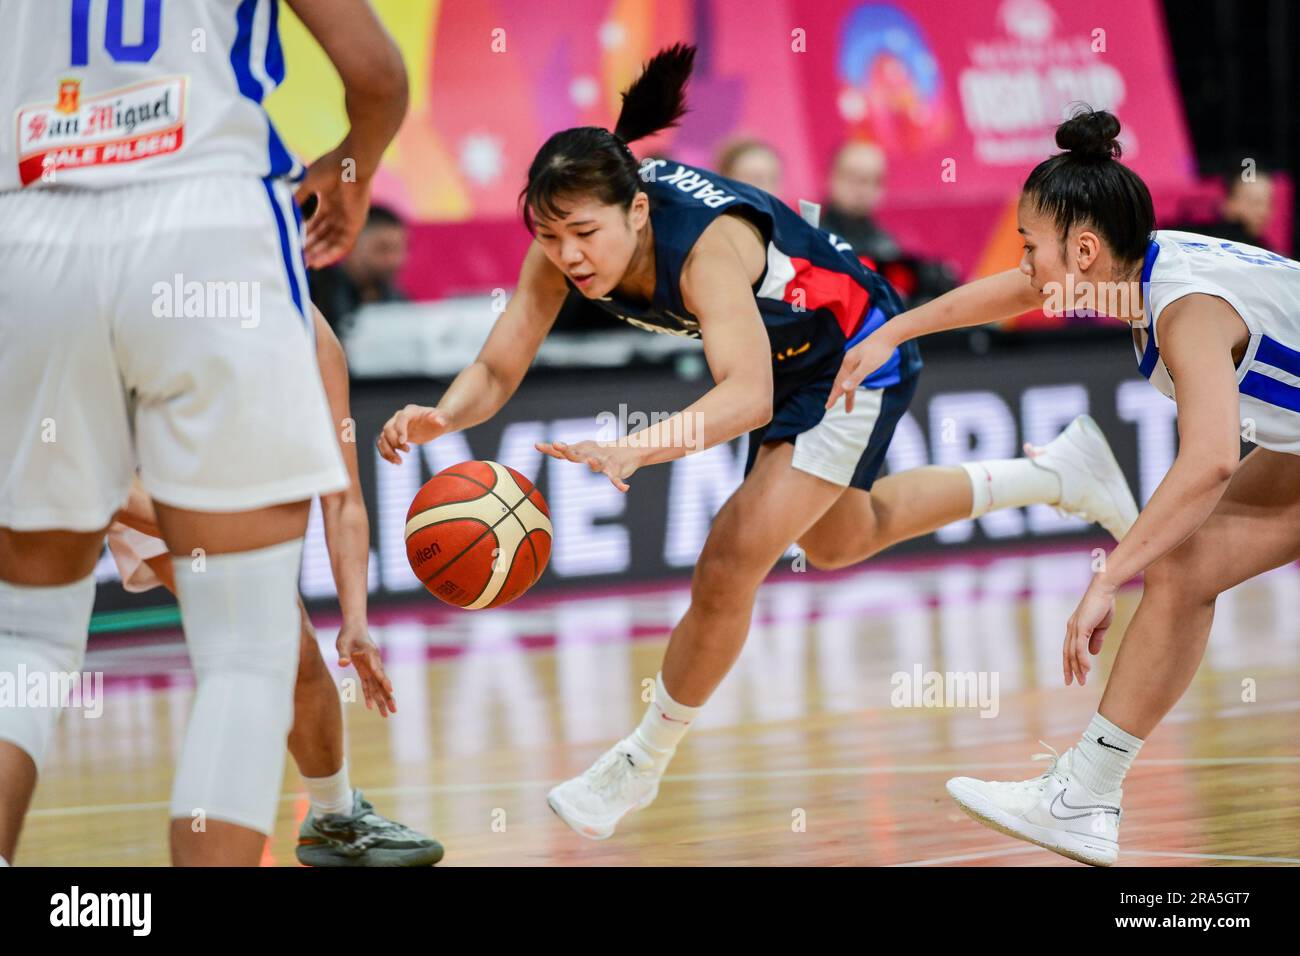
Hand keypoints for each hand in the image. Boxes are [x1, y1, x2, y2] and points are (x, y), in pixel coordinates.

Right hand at [294, 142, 373, 268]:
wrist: (350, 164)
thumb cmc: (330, 167)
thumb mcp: (308, 184)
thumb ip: (298, 197)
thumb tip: (284, 208)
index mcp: (329, 202)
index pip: (315, 223)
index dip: (304, 234)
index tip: (292, 244)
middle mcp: (339, 213)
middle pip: (323, 235)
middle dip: (310, 247)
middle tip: (297, 259)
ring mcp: (347, 219)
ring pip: (331, 242)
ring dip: (319, 253)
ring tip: (305, 264)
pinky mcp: (355, 225)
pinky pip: (343, 245)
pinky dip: (331, 254)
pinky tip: (318, 262)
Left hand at [336, 620, 395, 717]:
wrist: (354, 627)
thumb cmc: (348, 634)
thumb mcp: (343, 643)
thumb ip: (343, 654)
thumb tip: (343, 664)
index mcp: (371, 654)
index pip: (378, 669)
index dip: (383, 680)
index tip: (390, 690)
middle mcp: (374, 663)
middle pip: (382, 682)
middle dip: (388, 697)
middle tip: (394, 710)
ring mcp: (371, 668)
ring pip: (378, 686)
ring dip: (382, 699)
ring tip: (387, 714)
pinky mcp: (366, 671)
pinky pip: (369, 685)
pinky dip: (371, 695)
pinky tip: (372, 706)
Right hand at [378, 405, 451, 463]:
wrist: (437, 423)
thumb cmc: (441, 419)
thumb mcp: (443, 419)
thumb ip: (441, 419)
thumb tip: (440, 422)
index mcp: (410, 411)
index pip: (401, 418)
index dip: (400, 430)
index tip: (403, 442)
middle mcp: (399, 417)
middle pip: (388, 428)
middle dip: (394, 442)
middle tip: (407, 451)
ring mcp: (395, 427)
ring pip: (383, 438)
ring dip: (387, 451)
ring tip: (399, 462)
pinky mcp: (394, 436)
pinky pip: (383, 445)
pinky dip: (386, 454)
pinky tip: (395, 462)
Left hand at [535, 439, 640, 491]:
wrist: (630, 449)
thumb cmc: (601, 452)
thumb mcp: (582, 450)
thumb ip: (562, 452)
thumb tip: (537, 446)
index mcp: (581, 452)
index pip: (563, 452)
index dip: (550, 450)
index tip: (537, 446)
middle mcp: (591, 455)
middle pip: (576, 455)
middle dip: (567, 451)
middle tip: (558, 445)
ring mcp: (604, 462)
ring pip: (597, 464)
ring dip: (594, 463)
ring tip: (592, 462)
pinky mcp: (616, 470)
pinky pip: (616, 478)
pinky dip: (619, 484)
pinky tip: (624, 489)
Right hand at [825, 329, 896, 413]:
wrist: (889, 335)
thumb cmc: (880, 350)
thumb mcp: (868, 366)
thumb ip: (856, 377)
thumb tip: (843, 388)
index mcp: (848, 363)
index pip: (838, 384)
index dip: (833, 396)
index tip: (827, 407)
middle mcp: (849, 361)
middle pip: (840, 381)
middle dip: (837, 395)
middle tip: (830, 407)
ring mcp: (854, 359)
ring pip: (847, 378)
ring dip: (847, 391)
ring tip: (848, 403)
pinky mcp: (861, 358)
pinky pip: (852, 374)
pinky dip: (850, 383)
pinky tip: (852, 384)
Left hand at [1063, 575, 1117, 686]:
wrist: (1105, 590)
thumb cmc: (1103, 605)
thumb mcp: (1100, 626)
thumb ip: (1096, 640)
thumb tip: (1093, 653)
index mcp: (1074, 628)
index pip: (1068, 649)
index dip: (1069, 663)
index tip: (1071, 676)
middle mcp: (1071, 629)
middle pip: (1067, 654)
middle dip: (1070, 669)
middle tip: (1073, 683)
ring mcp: (1075, 628)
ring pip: (1073, 653)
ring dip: (1077, 668)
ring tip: (1081, 680)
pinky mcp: (1081, 626)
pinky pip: (1080, 647)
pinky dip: (1082, 659)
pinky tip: (1086, 669)